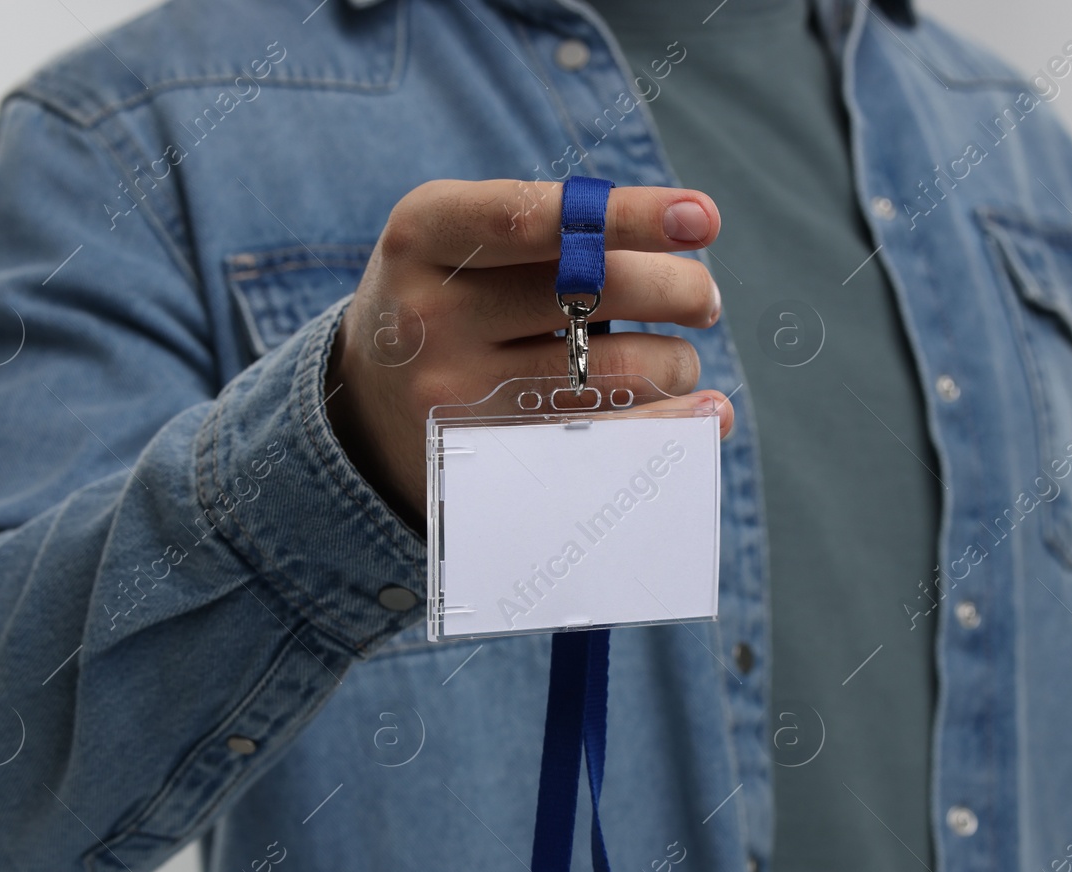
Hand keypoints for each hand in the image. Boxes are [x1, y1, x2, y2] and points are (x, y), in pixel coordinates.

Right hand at [325, 179, 731, 522]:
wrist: (362, 402)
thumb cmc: (447, 297)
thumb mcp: (459, 239)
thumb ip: (550, 227)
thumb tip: (686, 234)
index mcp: (424, 232)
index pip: (536, 216)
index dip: (628, 215)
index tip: (704, 218)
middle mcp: (430, 313)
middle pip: (589, 292)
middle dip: (676, 291)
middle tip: (703, 298)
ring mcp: (454, 393)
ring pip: (607, 370)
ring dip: (674, 361)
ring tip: (678, 358)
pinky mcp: (485, 456)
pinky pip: (601, 441)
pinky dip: (670, 423)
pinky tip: (709, 410)